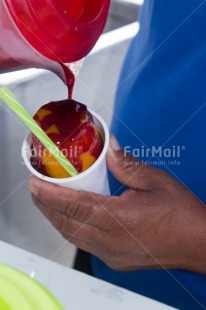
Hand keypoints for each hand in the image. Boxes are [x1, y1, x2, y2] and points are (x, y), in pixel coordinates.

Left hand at [28, 135, 205, 272]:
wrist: (198, 244)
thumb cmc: (181, 213)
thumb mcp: (155, 181)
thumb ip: (126, 164)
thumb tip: (108, 146)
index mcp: (120, 220)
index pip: (75, 206)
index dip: (50, 194)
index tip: (34, 183)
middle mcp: (111, 242)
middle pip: (67, 224)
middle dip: (46, 206)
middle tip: (35, 188)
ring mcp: (112, 255)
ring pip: (72, 236)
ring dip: (56, 217)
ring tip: (47, 200)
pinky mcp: (115, 260)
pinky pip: (84, 244)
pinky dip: (71, 228)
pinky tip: (70, 216)